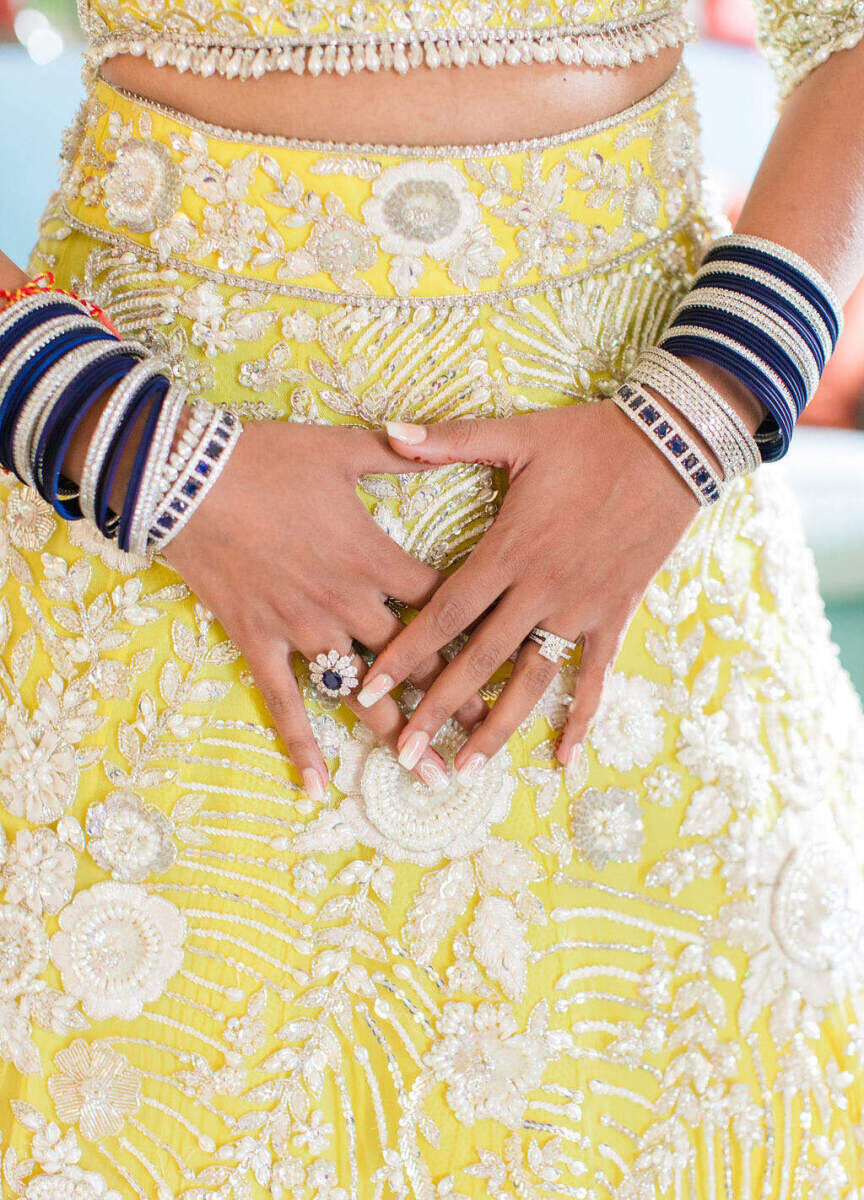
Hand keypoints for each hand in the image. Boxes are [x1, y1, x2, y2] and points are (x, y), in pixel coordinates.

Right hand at [160, 419, 487, 795]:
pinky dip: (300, 744)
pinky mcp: (258, 641)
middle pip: (415, 660)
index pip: (441, 602)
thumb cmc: (266, 458)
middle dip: (455, 699)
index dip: (477, 629)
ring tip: (430, 776)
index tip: (508, 658)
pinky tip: (316, 785)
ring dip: (398, 734)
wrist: (184, 476)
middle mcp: (348, 602)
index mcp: (374, 557)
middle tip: (488, 738)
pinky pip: (284, 701)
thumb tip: (438, 440)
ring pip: (361, 692)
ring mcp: (302, 628)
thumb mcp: (340, 448)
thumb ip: (398, 455)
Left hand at [356, 401, 701, 779]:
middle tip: (405, 753)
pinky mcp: (615, 614)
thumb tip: (389, 432)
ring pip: (531, 681)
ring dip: (497, 727)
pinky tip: (563, 758)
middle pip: (478, 661)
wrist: (672, 447)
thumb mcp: (517, 434)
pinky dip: (580, 718)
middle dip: (436, 709)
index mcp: (508, 550)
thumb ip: (449, 441)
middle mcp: (540, 590)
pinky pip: (596, 676)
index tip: (367, 687)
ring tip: (465, 767)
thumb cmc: (588, 439)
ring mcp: (580, 608)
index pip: (443, 614)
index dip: (403, 653)